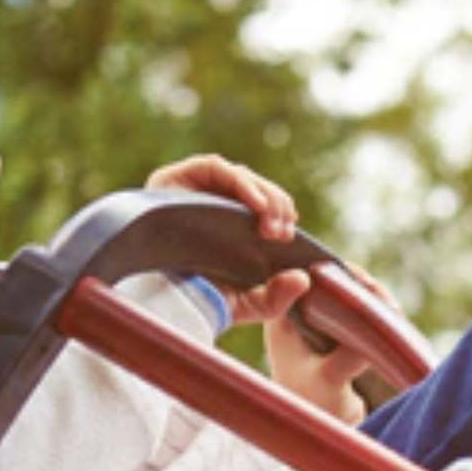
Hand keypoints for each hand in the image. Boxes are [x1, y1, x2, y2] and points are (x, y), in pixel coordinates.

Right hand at [145, 155, 366, 423]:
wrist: (167, 303)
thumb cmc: (204, 303)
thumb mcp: (250, 303)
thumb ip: (280, 296)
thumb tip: (304, 279)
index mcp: (226, 225)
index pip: (259, 203)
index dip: (280, 210)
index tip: (290, 233)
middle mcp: (207, 203)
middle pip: (252, 187)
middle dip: (276, 205)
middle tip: (282, 232)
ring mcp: (189, 188)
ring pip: (239, 175)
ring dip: (264, 194)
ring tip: (271, 222)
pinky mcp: (173, 177)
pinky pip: (215, 167)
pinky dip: (241, 182)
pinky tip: (256, 206)